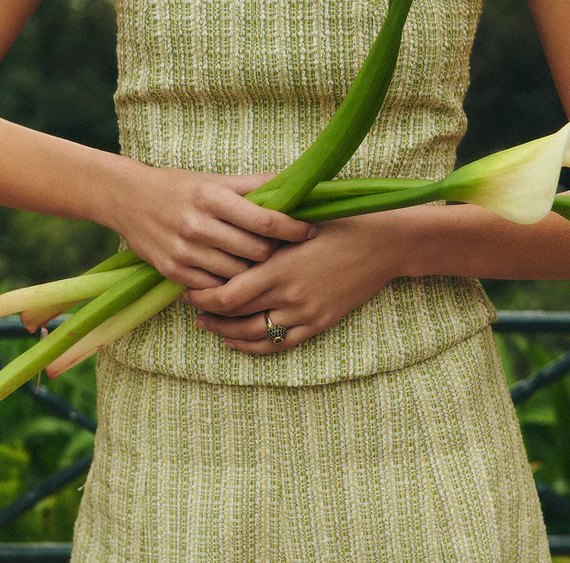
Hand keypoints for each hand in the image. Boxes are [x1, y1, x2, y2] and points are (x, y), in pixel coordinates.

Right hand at [110, 164, 317, 287]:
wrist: (128, 199)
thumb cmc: (180, 187)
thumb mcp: (215, 180)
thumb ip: (254, 185)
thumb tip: (295, 183)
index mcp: (213, 198)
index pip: (264, 220)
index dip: (293, 229)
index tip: (310, 232)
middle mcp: (198, 225)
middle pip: (256, 251)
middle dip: (274, 252)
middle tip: (282, 248)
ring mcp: (184, 251)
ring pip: (238, 273)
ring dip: (252, 270)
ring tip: (258, 261)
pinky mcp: (172, 271)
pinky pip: (214, 287)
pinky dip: (227, 282)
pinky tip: (232, 272)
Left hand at [184, 210, 402, 352]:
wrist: (381, 244)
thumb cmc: (338, 223)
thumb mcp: (296, 224)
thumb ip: (263, 234)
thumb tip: (225, 233)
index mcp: (280, 268)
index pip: (228, 294)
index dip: (202, 296)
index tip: (188, 288)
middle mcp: (290, 296)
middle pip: (235, 317)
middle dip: (207, 313)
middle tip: (190, 305)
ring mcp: (306, 314)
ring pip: (254, 336)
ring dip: (226, 334)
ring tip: (208, 325)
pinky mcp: (320, 323)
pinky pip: (281, 344)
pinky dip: (255, 346)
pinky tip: (239, 341)